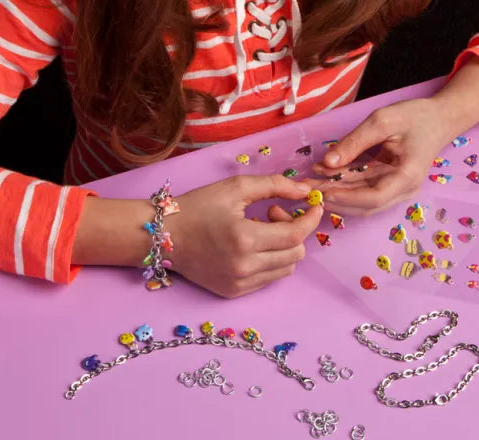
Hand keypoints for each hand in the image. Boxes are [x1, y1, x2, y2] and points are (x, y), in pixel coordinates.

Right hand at [170, 174, 321, 297]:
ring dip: (285, 247)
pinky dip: (271, 260)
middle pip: (295, 254)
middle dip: (295, 230)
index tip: (315, 205)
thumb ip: (275, 186)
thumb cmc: (198, 206)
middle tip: (273, 213)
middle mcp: (244, 267)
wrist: (163, 235)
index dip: (311, 219)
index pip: (296, 235)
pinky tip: (253, 245)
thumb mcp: (236, 187)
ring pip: (286, 269)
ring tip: (262, 229)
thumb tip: (306, 190)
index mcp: (245, 239)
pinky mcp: (233, 293)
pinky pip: (268, 279)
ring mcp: (238, 284)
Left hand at [311, 98, 452, 215]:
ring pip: (362, 198)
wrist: (439, 118)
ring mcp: (398, 187)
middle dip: (336, 198)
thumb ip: (355, 142)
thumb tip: (328, 162)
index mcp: (408, 175)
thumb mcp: (382, 121)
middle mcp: (404, 188)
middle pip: (366, 204)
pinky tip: (325, 172)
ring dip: (337, 190)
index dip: (347, 198)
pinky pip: (365, 187)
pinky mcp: (390, 181)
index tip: (325, 191)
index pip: (375, 197)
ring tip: (311, 178)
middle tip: (308, 188)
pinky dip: (345, 182)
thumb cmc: (415, 117)